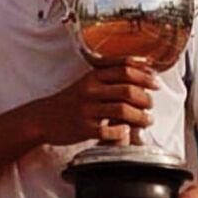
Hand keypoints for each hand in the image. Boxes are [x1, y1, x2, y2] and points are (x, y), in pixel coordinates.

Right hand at [34, 60, 157, 146]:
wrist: (42, 118)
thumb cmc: (69, 100)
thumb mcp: (86, 81)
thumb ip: (110, 73)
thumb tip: (143, 65)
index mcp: (92, 76)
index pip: (125, 69)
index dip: (145, 76)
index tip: (155, 83)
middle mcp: (90, 91)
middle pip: (128, 90)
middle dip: (146, 99)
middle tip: (151, 105)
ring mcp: (87, 110)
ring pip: (123, 111)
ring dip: (141, 117)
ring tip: (146, 120)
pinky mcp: (83, 128)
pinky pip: (110, 131)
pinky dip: (123, 132)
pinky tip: (126, 132)